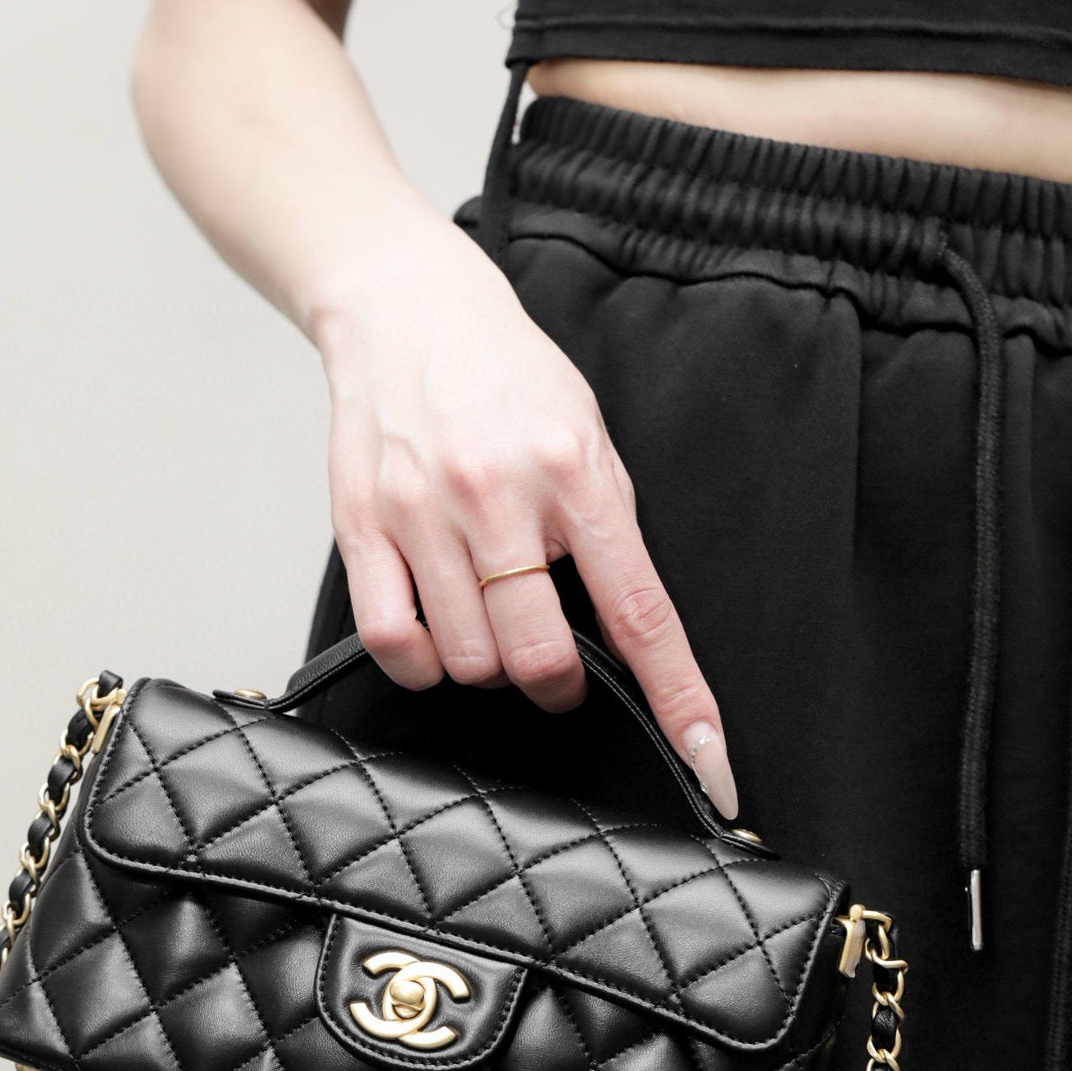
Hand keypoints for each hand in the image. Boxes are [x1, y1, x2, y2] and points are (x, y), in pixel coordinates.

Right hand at [308, 203, 738, 818]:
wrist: (406, 306)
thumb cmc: (506, 377)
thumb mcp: (588, 435)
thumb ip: (607, 530)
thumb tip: (625, 635)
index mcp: (575, 473)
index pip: (641, 613)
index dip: (678, 699)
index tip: (710, 764)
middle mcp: (498, 495)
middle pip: (538, 658)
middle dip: (557, 683)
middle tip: (556, 662)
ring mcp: (423, 514)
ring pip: (468, 660)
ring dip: (489, 666)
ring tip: (490, 621)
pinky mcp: (362, 526)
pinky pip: (393, 642)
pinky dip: (422, 664)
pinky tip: (437, 638)